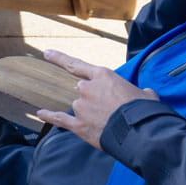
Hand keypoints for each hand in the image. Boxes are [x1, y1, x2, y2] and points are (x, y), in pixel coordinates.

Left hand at [32, 50, 160, 149]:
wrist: (140, 131)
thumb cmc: (144, 110)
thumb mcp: (145, 93)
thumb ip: (135, 91)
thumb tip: (143, 95)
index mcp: (102, 76)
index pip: (76, 65)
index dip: (59, 58)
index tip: (46, 53)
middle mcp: (87, 89)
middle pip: (82, 90)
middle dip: (94, 98)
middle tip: (111, 109)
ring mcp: (81, 107)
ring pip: (79, 107)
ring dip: (90, 113)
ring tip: (110, 122)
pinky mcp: (78, 125)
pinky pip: (60, 119)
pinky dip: (49, 116)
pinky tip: (41, 113)